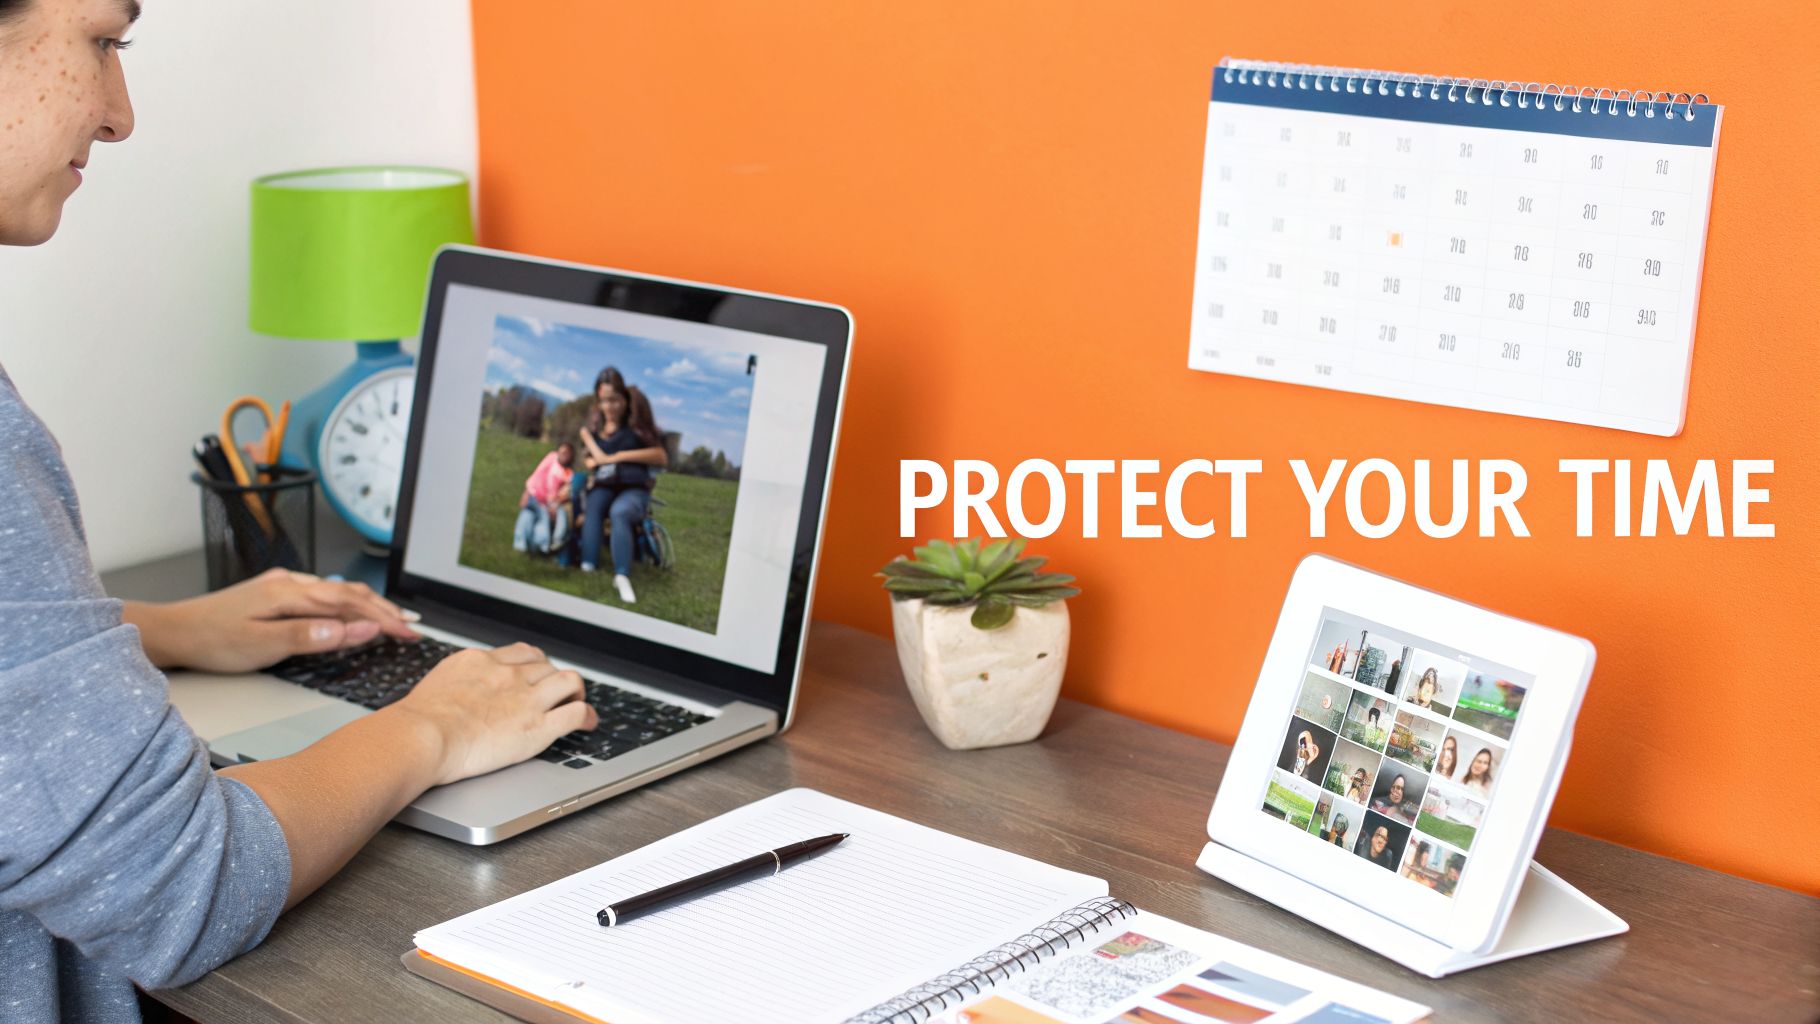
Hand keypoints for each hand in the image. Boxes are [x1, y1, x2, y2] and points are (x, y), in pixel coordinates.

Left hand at [123, 568, 419, 672]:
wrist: (173, 631)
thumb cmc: (212, 640)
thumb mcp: (264, 646)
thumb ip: (313, 636)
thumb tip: (358, 628)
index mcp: (290, 593)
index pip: (351, 603)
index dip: (385, 618)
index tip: (409, 633)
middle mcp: (290, 583)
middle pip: (349, 592)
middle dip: (385, 609)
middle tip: (412, 628)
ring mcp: (282, 585)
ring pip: (337, 591)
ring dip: (369, 604)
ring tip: (393, 618)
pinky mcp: (274, 593)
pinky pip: (322, 594)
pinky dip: (347, 603)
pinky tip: (351, 610)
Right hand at [392, 643, 597, 784]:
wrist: (422, 736)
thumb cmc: (418, 721)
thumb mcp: (436, 684)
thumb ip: (456, 682)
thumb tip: (455, 691)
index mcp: (482, 662)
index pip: (522, 653)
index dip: (535, 663)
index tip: (537, 672)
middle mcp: (508, 675)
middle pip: (546, 665)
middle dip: (553, 677)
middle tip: (556, 691)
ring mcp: (526, 699)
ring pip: (568, 681)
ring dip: (575, 691)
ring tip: (577, 701)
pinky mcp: (537, 726)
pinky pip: (576, 713)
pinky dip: (587, 716)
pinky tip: (588, 723)